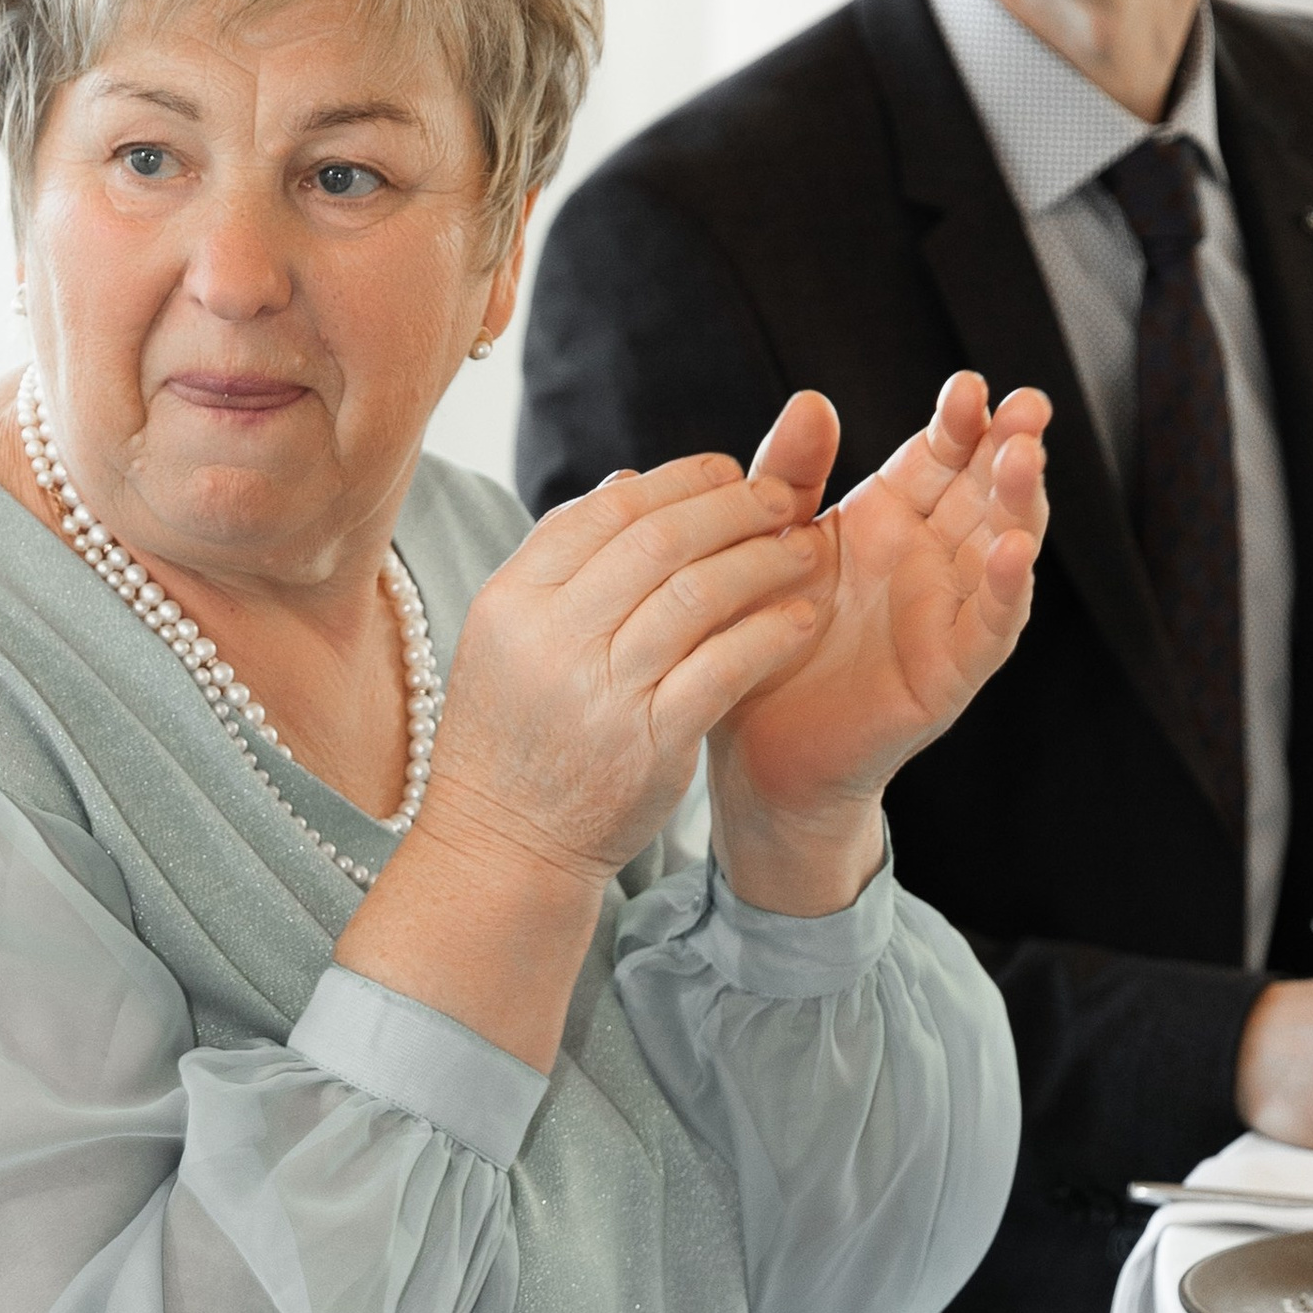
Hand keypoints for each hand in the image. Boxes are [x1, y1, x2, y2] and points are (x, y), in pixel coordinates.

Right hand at [423, 447, 835, 893]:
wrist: (506, 843)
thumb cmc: (514, 733)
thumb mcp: (507, 637)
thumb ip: (562, 559)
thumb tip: (629, 481)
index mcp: (512, 600)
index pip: (604, 510)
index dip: (676, 480)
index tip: (727, 469)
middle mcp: (551, 638)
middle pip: (657, 539)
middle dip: (732, 507)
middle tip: (784, 495)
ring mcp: (601, 692)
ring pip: (699, 593)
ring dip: (764, 561)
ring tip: (806, 547)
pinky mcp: (651, 742)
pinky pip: (726, 666)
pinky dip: (771, 631)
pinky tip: (801, 615)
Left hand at [706, 376, 1049, 902]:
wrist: (751, 749)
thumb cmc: (760, 638)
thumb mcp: (770, 544)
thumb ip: (789, 477)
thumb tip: (812, 399)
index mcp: (888, 519)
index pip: (939, 456)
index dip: (959, 422)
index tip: (970, 385)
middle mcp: (930, 560)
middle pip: (985, 492)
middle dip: (1009, 446)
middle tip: (1026, 405)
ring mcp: (948, 615)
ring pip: (1003, 549)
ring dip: (1019, 504)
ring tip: (1024, 458)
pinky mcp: (950, 673)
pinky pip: (989, 628)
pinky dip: (1006, 589)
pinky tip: (1012, 551)